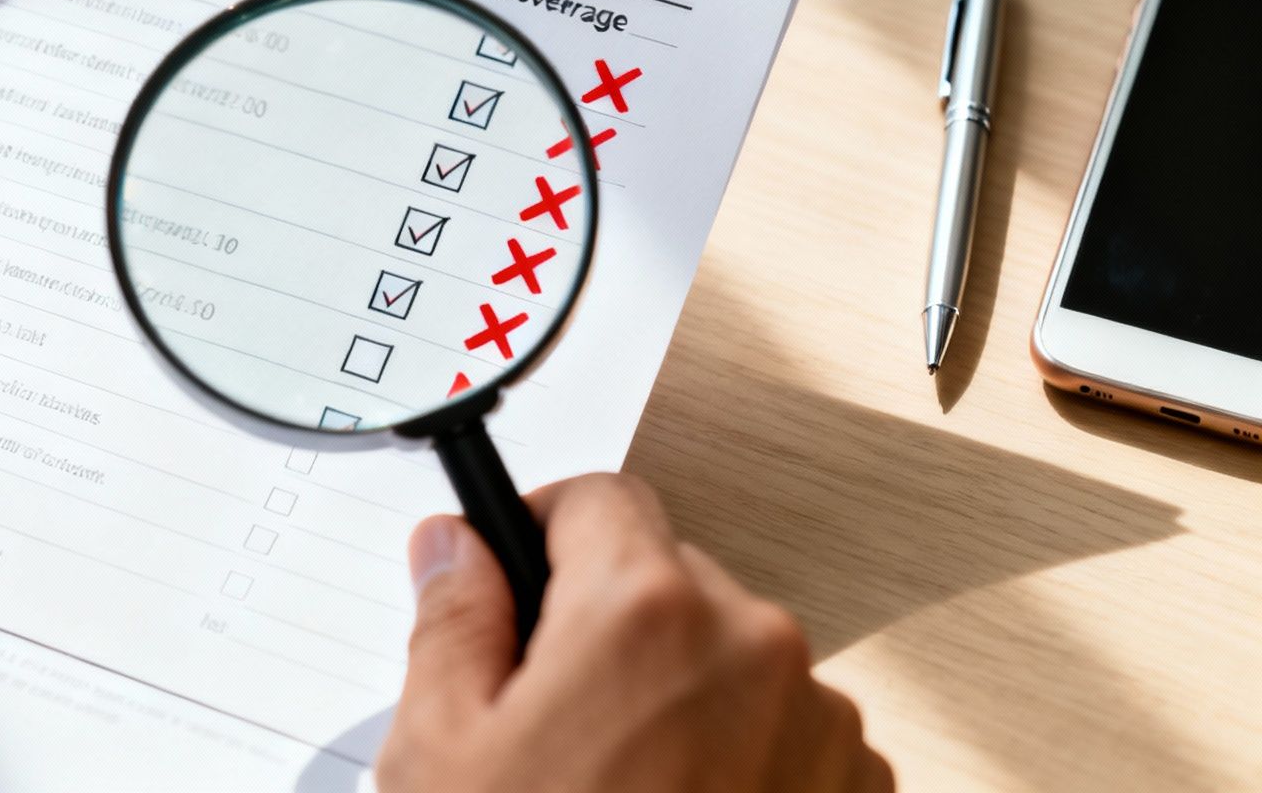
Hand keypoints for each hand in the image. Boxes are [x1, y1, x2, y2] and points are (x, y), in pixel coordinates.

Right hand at [377, 474, 891, 792]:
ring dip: (675, 694)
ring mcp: (818, 726)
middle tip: (546, 715)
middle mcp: (754, 649)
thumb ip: (452, 618)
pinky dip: (735, 757)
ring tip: (613, 787)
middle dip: (604, 626)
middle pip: (666, 578)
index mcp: (645, 611)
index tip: (516, 569)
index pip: (598, 497)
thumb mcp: (443, 749)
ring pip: (727, 658)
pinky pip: (785, 732)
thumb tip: (455, 547)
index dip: (539, 526)